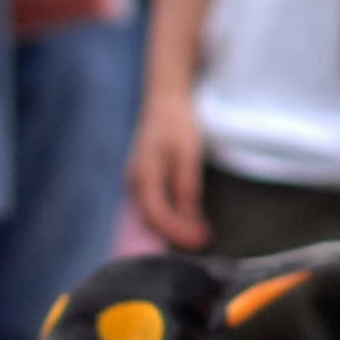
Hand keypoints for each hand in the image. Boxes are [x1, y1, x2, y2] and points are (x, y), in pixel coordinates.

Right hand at [127, 90, 210, 249]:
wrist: (164, 99)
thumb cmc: (177, 123)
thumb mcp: (187, 154)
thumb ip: (186, 188)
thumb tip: (191, 221)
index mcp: (144, 177)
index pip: (157, 216)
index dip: (179, 232)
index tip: (203, 240)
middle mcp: (135, 183)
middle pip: (151, 220)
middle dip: (176, 235)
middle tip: (204, 240)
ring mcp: (136, 180)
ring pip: (150, 214)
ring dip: (171, 227)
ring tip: (197, 232)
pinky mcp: (143, 177)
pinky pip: (152, 204)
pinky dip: (167, 216)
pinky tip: (184, 217)